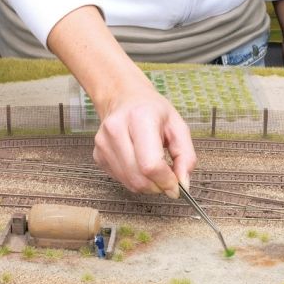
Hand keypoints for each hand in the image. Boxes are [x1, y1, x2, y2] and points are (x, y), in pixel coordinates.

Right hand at [93, 83, 195, 198]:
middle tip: (168, 179)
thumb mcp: (178, 127)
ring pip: (129, 182)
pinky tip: (140, 164)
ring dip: (147, 185)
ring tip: (156, 170)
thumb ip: (186, 156)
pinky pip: (120, 180)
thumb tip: (183, 184)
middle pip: (138, 177)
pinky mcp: (97, 155)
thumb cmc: (153, 110)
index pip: (150, 164)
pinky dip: (135, 180)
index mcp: (140, 118)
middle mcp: (116, 129)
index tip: (176, 185)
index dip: (166, 181)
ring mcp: (103, 143)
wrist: (124, 98)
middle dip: (158, 185)